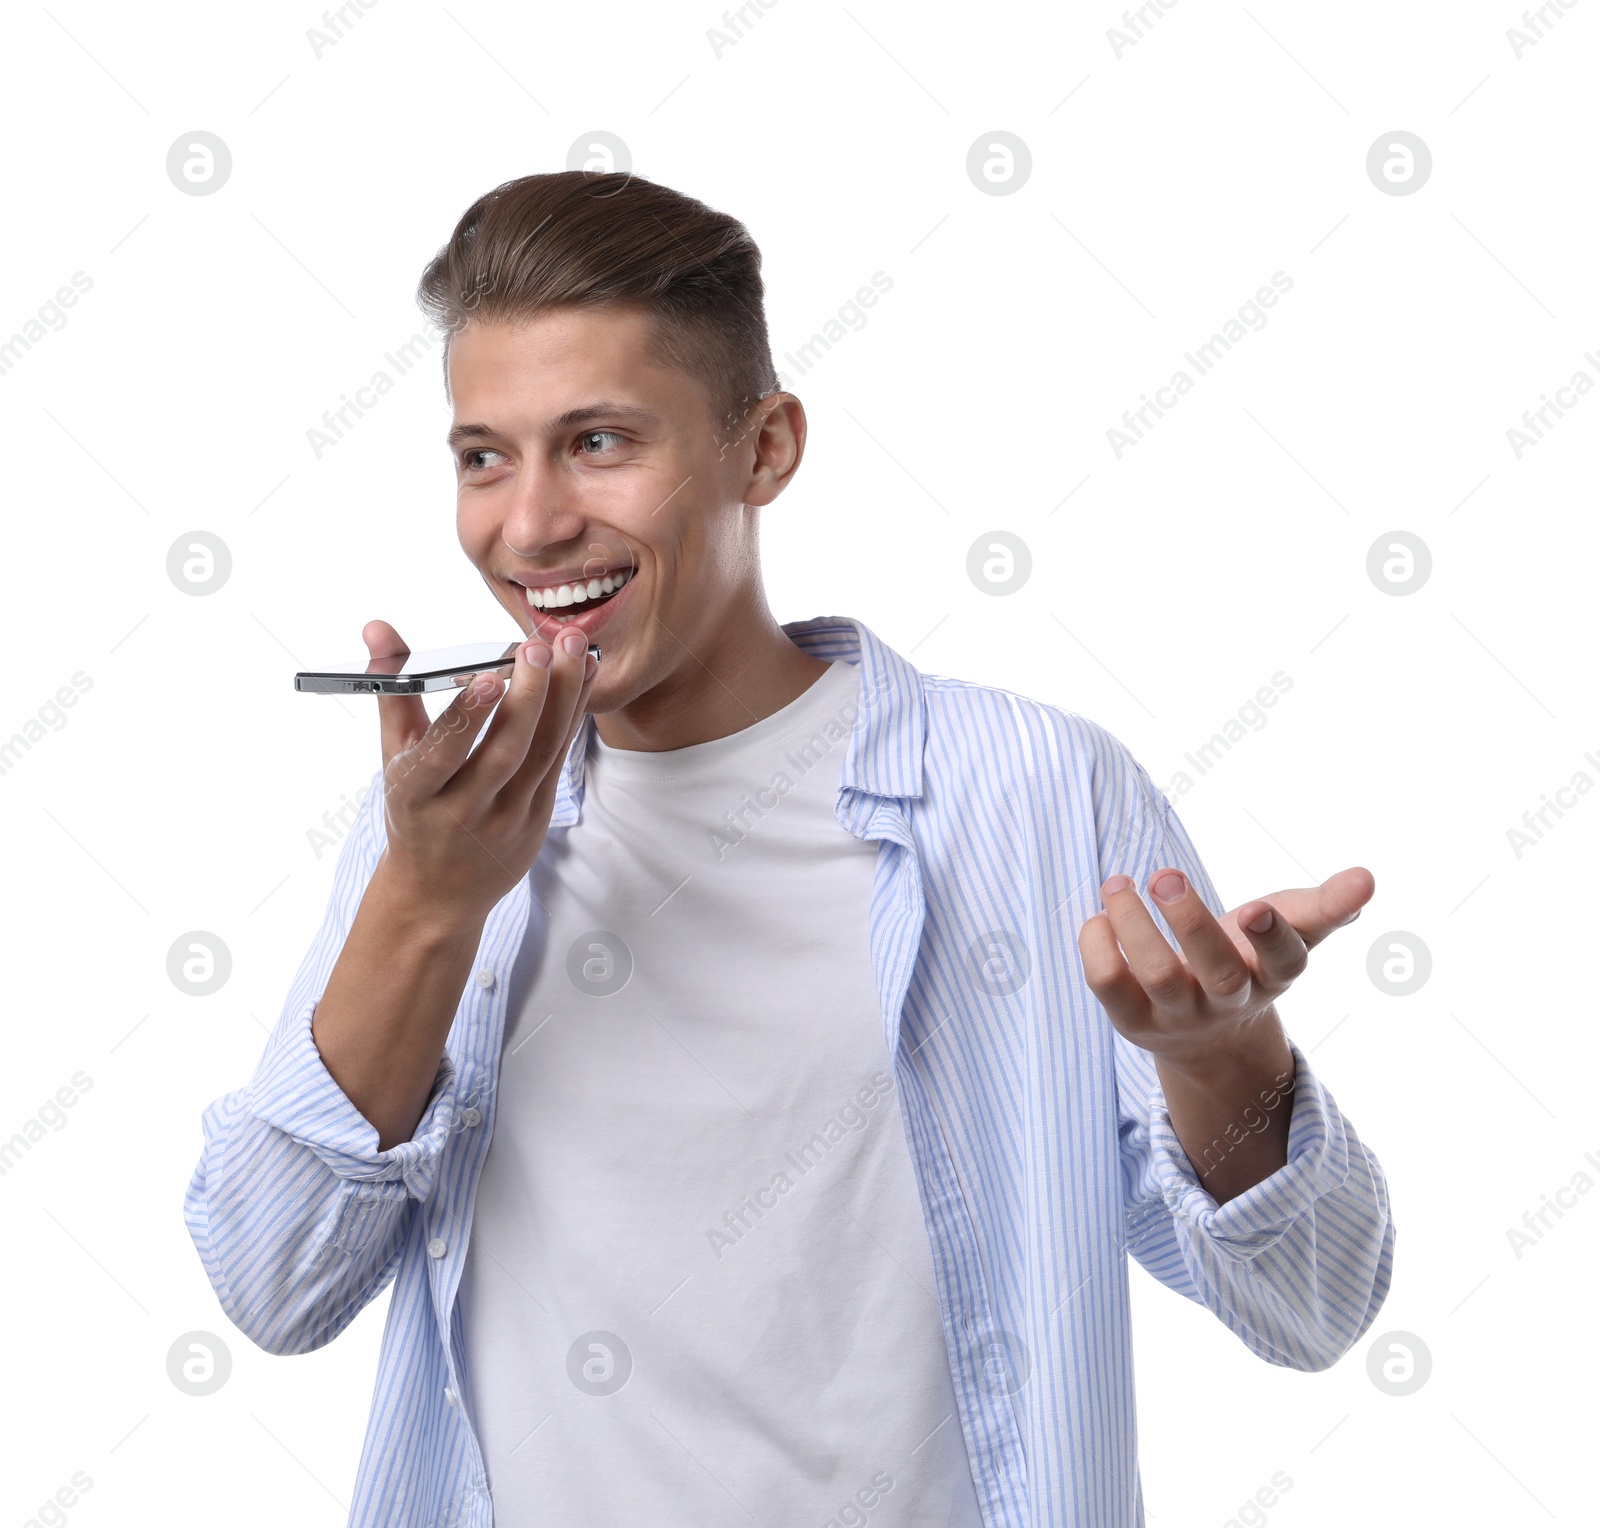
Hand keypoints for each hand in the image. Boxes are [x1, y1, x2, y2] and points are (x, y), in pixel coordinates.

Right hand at [364, 618, 598, 926]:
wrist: (438, 893)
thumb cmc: (413, 811)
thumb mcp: (394, 757)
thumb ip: (392, 689)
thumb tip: (376, 626)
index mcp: (415, 796)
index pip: (442, 756)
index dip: (467, 717)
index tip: (490, 677)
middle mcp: (462, 812)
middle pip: (504, 753)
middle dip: (527, 697)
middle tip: (538, 646)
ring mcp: (506, 820)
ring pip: (541, 755)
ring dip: (562, 698)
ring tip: (572, 648)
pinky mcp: (537, 820)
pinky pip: (557, 761)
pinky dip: (572, 716)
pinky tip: (582, 675)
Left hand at [1077, 865, 1373, 1067]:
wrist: (1205, 1036)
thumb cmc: (1249, 960)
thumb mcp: (1288, 933)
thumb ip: (1324, 907)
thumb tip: (1367, 878)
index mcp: (1270, 976)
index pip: (1285, 964)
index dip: (1274, 937)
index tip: (1257, 907)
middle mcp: (1226, 999)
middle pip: (1217, 973)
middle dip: (1193, 924)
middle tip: (1167, 876)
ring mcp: (1178, 1014)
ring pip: (1159, 977)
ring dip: (1134, 926)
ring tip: (1118, 883)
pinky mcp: (1131, 1019)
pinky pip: (1110, 987)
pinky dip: (1097, 948)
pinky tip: (1098, 914)